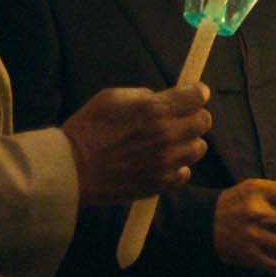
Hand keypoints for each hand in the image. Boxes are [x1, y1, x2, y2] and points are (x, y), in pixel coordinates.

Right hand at [62, 83, 211, 205]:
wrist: (71, 169)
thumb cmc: (87, 128)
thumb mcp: (113, 97)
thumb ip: (145, 95)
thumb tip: (164, 98)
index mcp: (155, 110)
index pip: (198, 96)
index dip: (197, 92)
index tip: (194, 94)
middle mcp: (166, 135)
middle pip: (204, 121)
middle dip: (194, 116)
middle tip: (179, 118)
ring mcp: (166, 162)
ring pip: (198, 148)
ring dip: (187, 142)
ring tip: (169, 142)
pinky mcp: (160, 183)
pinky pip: (185, 173)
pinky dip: (177, 167)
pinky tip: (162, 162)